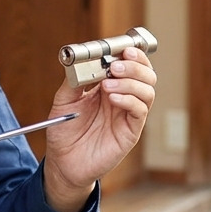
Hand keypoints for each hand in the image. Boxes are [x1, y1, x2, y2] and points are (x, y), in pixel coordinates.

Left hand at [42, 46, 156, 211]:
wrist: (63, 163)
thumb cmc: (64, 132)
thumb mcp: (63, 101)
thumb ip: (72, 81)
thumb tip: (80, 61)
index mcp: (108, 85)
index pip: (129, 63)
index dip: (130, 53)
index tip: (121, 48)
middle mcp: (122, 97)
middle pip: (145, 73)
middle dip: (134, 64)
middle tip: (116, 65)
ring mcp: (128, 114)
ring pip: (147, 90)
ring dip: (131, 81)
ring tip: (109, 84)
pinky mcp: (130, 131)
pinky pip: (140, 111)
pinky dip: (130, 99)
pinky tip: (113, 98)